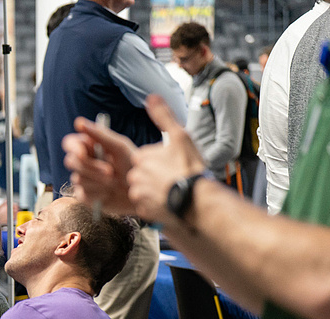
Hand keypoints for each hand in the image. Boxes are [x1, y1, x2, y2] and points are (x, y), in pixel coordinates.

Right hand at [62, 115, 137, 213]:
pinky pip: (82, 193)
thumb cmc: (132, 166)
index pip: (70, 143)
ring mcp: (82, 179)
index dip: (73, 148)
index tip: (83, 153)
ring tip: (115, 182)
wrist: (140, 192)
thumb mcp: (120, 148)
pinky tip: (109, 193)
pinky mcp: (84, 195)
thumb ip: (100, 135)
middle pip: (71, 161)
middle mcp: (83, 162)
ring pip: (78, 178)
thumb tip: (79, 122)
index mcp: (89, 147)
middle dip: (91, 167)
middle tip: (110, 172)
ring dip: (99, 181)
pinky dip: (98, 193)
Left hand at [127, 95, 207, 224]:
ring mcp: (138, 194)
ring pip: (145, 190)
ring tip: (173, 190)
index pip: (146, 157)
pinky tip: (170, 201)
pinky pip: (148, 206)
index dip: (160, 160)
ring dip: (156, 190)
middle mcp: (135, 176)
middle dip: (156, 176)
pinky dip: (157, 205)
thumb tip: (151, 97)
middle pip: (144, 174)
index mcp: (141, 157)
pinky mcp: (143, 210)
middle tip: (174, 177)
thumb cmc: (189, 168)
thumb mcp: (180, 136)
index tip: (173, 164)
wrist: (195, 199)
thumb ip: (164, 117)